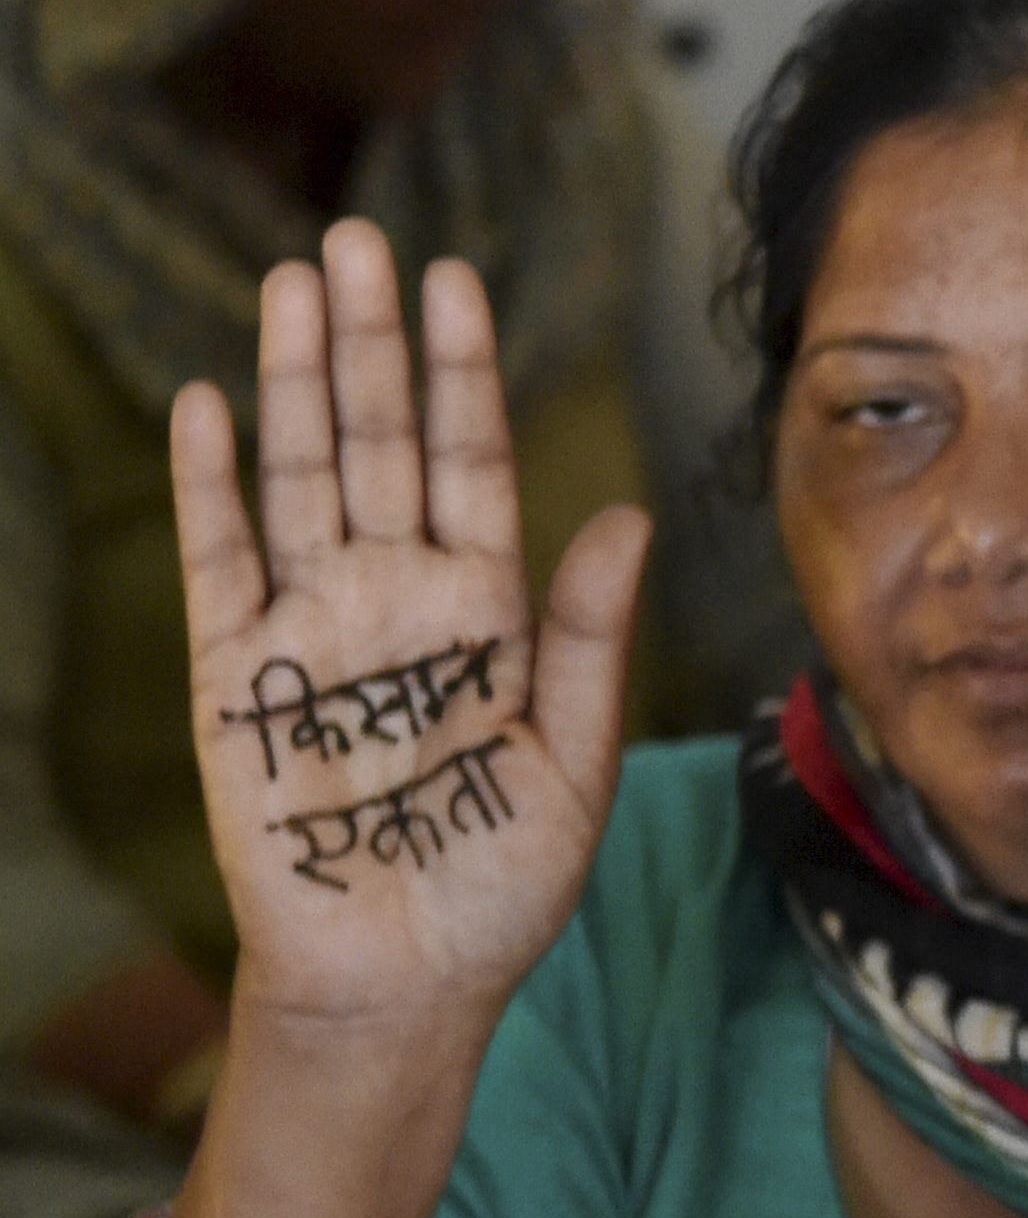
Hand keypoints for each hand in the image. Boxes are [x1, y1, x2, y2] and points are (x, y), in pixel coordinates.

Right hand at [174, 223, 644, 1051]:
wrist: (403, 980)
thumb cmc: (498, 885)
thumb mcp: (572, 763)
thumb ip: (591, 641)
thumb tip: (626, 518)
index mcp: (484, 611)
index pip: (472, 463)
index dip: (461, 373)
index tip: (456, 279)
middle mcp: (395, 598)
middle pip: (381, 444)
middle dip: (374, 343)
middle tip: (362, 236)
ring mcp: (312, 625)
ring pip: (301, 475)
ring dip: (299, 380)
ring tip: (297, 282)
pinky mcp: (236, 673)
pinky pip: (218, 560)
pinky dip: (212, 484)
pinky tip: (212, 403)